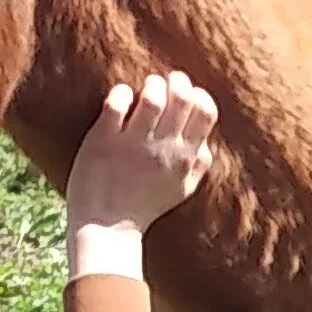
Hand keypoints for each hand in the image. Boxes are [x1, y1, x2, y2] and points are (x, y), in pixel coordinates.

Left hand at [66, 72, 218, 278]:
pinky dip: (121, 93)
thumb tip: (207, 139)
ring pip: (152, 96)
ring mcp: (134, 144)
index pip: (207, 111)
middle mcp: (165, 150)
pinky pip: (116, 104)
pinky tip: (120, 99)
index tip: (183, 95)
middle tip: (164, 84)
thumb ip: (200, 163)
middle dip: (176, 81)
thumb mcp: (183, 189)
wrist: (107, 230)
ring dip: (150, 86)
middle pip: (183, 97)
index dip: (197, 94)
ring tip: (142, 92)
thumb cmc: (145, 207)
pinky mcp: (103, 141)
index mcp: (187, 158)